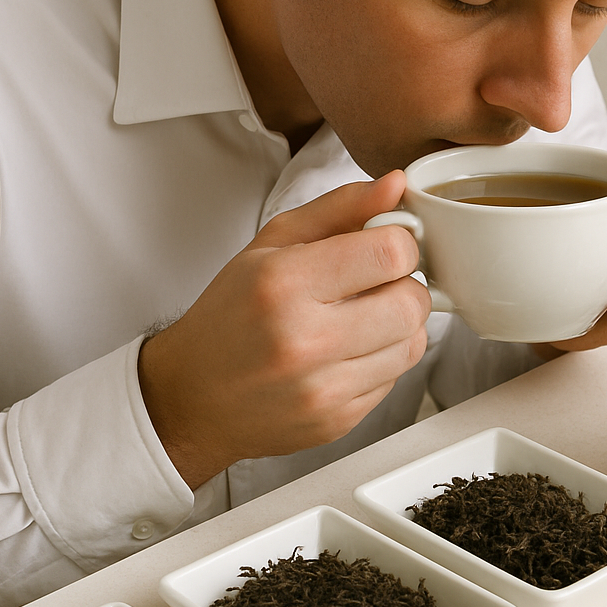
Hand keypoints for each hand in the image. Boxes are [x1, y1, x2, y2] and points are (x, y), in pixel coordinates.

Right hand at [138, 171, 430, 488]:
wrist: (193, 397)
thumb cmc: (230, 314)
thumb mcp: (272, 243)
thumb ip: (340, 208)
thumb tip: (396, 185)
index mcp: (284, 283)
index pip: (391, 252)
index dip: (401, 241)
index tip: (387, 244)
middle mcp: (305, 340)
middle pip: (411, 302)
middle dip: (407, 284)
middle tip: (381, 282)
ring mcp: (323, 389)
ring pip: (413, 344)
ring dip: (401, 324)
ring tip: (364, 317)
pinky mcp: (337, 421)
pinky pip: (396, 379)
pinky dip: (384, 359)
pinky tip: (350, 351)